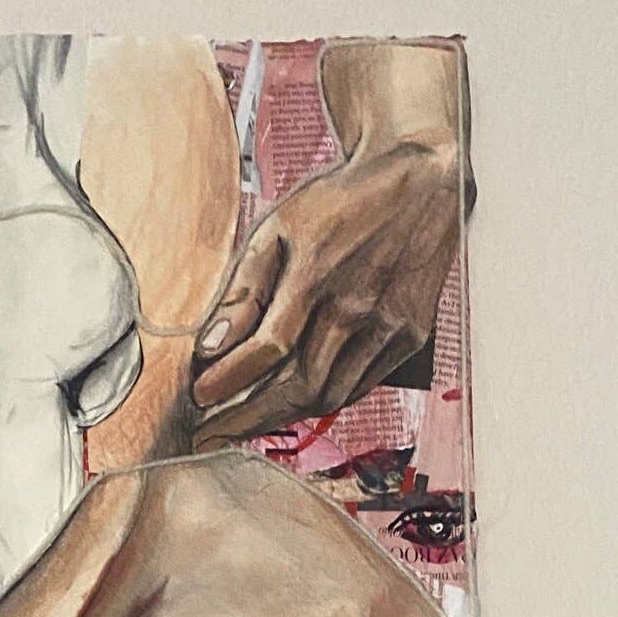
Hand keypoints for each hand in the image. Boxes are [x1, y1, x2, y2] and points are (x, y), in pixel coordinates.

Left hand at [189, 139, 462, 448]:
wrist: (420, 180)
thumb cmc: (339, 202)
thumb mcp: (277, 228)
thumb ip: (243, 289)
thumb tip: (210, 347)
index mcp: (317, 273)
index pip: (267, 349)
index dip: (229, 382)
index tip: (197, 400)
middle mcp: (358, 305)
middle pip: (297, 385)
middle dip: (247, 419)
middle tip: (211, 436)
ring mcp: (389, 325)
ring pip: (329, 396)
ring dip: (282, 418)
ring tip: (244, 426)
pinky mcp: (410, 336)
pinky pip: (359, 387)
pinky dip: (321, 402)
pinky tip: (292, 405)